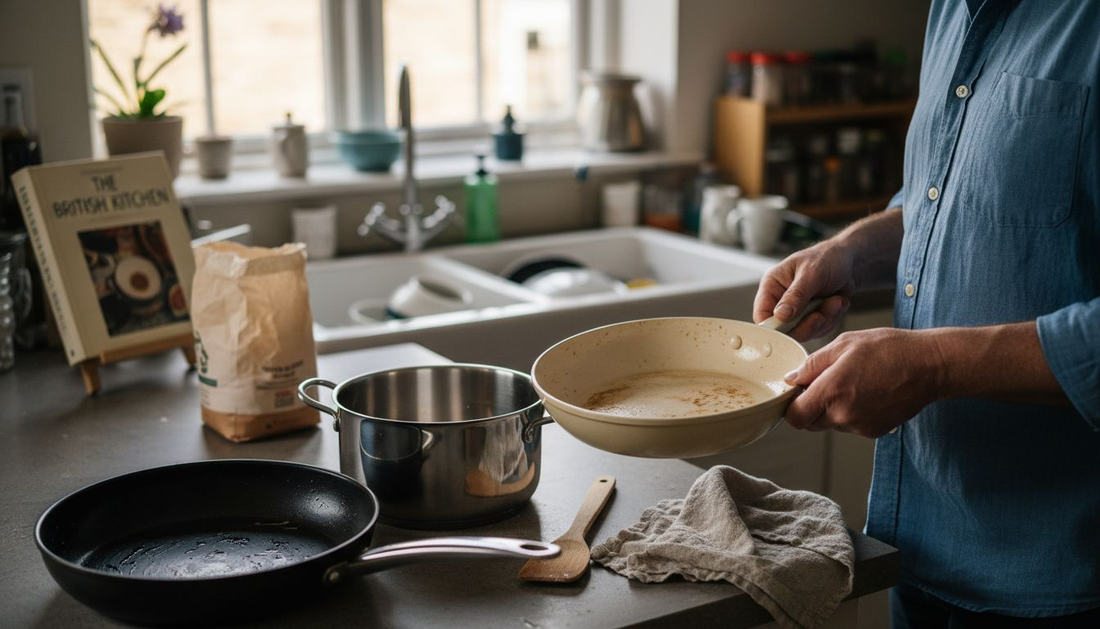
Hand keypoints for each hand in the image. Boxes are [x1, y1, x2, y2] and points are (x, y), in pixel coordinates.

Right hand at [753, 241, 854, 341]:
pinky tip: (837, 303)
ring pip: (805, 332)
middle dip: (807, 325)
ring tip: (835, 301)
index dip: (773, 328)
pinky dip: (832, 319)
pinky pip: (819, 331)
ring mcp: (797, 312)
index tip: (792, 329)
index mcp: (772, 286)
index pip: (762, 315)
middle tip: (821, 315)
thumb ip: (796, 295)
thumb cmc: (826, 259)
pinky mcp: (812, 319)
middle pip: (784, 330)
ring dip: (824, 320)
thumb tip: (780, 315)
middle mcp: (781, 302)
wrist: (850, 262)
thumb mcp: (811, 274)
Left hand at [783, 328, 944, 437]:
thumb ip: (812, 365)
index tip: (798, 391)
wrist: (929, 366)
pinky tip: (866, 392)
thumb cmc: (889, 349)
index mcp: (832, 391)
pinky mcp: (874, 431)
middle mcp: (844, 415)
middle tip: (825, 383)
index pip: (794, 417)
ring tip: (852, 383)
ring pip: (831, 423)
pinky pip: (850, 425)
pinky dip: (851, 413)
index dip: (792, 405)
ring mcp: (860, 426)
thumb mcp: (844, 344)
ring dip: (832, 408)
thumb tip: (791, 379)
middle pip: (810, 422)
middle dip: (810, 406)